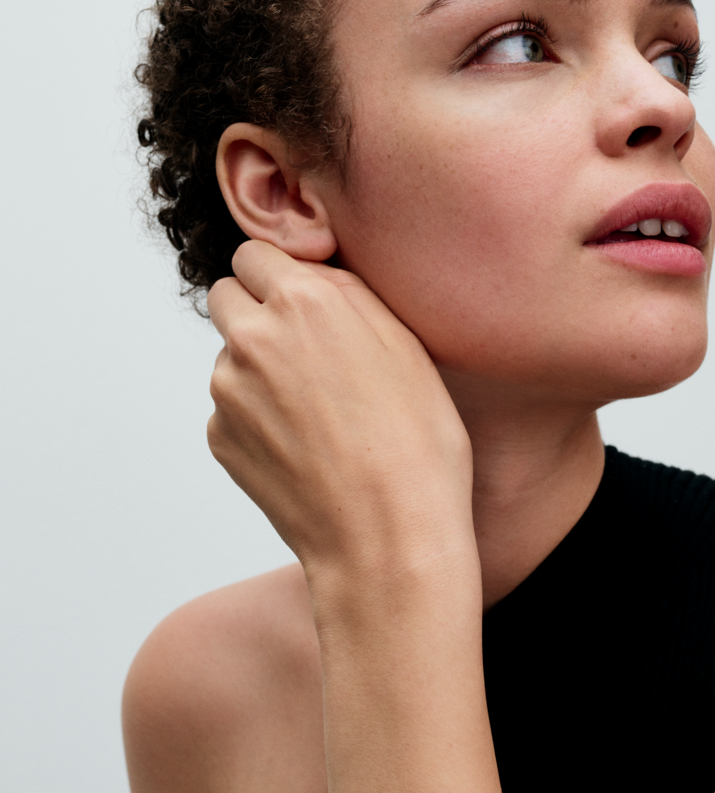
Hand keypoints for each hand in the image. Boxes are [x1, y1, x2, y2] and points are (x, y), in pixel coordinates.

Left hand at [207, 242, 474, 580]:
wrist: (388, 539)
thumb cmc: (418, 445)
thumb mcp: (407, 346)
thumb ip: (348, 294)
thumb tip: (309, 274)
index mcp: (303, 302)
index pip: (254, 253)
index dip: (280, 276)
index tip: (304, 301)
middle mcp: (252, 337)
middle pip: (226, 297)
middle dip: (256, 312)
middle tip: (306, 352)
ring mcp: (227, 391)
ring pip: (231, 357)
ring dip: (259, 370)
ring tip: (319, 415)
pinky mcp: (219, 437)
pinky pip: (231, 410)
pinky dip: (258, 420)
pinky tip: (305, 449)